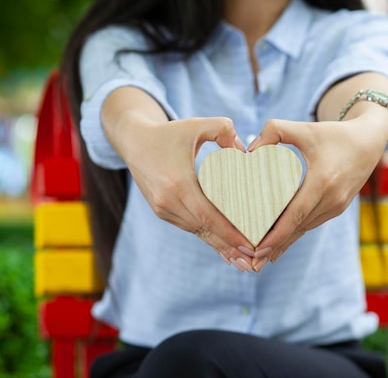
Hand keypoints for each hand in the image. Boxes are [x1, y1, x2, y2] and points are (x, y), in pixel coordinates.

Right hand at [108, 112, 255, 270]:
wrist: (133, 140)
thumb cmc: (169, 132)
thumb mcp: (198, 124)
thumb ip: (225, 129)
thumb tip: (245, 150)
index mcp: (177, 184)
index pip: (208, 216)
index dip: (230, 234)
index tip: (251, 245)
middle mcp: (168, 202)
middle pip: (204, 230)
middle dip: (229, 248)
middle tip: (254, 263)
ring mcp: (163, 209)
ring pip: (197, 232)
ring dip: (219, 247)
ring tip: (244, 260)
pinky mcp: (162, 211)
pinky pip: (189, 227)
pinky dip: (208, 238)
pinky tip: (224, 249)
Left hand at [247, 110, 387, 270]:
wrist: (369, 141)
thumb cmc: (333, 133)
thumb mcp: (303, 127)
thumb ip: (274, 130)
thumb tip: (249, 151)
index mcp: (322, 180)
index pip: (296, 213)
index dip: (277, 234)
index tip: (258, 248)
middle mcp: (331, 198)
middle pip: (298, 228)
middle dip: (274, 246)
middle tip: (250, 262)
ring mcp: (336, 206)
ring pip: (304, 229)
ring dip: (283, 244)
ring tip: (259, 259)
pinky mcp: (337, 208)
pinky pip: (311, 224)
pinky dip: (294, 234)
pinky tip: (278, 246)